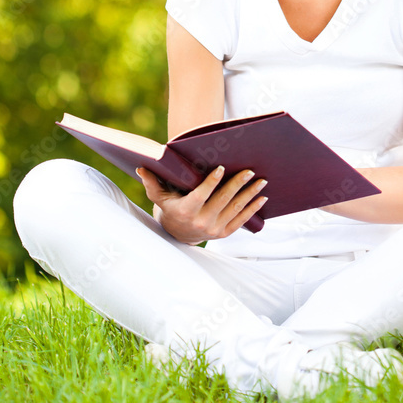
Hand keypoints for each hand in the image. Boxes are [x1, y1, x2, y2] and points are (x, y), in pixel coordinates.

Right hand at [136, 164, 267, 244]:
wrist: (178, 234)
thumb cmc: (170, 208)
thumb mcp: (159, 197)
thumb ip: (151, 183)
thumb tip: (141, 169)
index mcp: (186, 211)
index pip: (201, 195)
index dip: (212, 182)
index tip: (222, 168)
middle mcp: (201, 222)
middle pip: (223, 200)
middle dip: (237, 185)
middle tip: (249, 171)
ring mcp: (214, 230)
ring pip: (235, 209)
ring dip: (250, 194)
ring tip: (261, 181)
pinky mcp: (224, 234)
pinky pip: (241, 220)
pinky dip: (253, 209)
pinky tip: (262, 198)